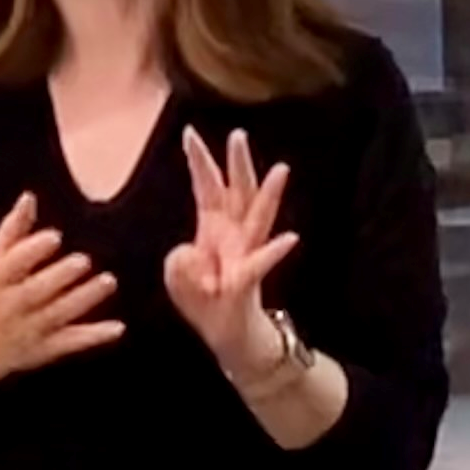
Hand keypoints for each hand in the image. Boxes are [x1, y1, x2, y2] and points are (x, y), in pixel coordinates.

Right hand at [0, 194, 122, 389]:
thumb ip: (12, 232)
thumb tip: (29, 198)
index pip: (11, 265)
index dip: (31, 250)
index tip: (55, 236)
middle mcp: (10, 307)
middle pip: (34, 292)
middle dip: (59, 277)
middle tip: (83, 260)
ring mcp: (28, 330)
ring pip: (57, 315)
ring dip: (83, 299)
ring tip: (108, 281)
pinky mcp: (44, 349)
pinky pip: (70, 343)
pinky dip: (93, 336)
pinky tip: (118, 327)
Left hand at [164, 129, 300, 385]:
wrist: (229, 337)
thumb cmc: (205, 303)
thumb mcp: (177, 280)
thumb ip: (178, 262)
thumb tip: (188, 250)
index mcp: (213, 230)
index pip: (207, 188)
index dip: (199, 162)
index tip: (190, 132)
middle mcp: (234, 236)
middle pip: (237, 192)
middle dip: (236, 164)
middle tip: (237, 134)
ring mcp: (245, 256)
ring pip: (258, 219)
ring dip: (269, 195)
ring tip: (280, 169)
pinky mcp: (247, 282)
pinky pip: (260, 264)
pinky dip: (274, 252)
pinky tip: (291, 239)